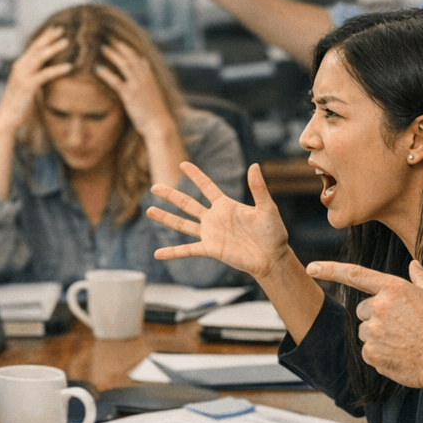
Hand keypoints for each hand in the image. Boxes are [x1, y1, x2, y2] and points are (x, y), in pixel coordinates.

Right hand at [0, 26, 72, 130]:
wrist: (6, 118)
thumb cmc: (18, 105)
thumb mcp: (26, 88)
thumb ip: (34, 78)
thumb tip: (46, 76)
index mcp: (19, 66)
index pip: (32, 47)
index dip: (43, 37)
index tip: (54, 29)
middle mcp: (19, 67)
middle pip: (36, 47)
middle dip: (49, 37)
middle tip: (61, 29)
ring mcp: (22, 76)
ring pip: (40, 56)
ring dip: (53, 48)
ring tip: (66, 42)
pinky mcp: (27, 86)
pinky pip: (45, 74)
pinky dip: (57, 69)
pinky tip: (68, 67)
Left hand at [95, 39, 175, 140]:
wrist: (159, 123)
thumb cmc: (154, 112)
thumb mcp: (151, 94)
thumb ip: (144, 85)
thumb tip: (136, 82)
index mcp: (149, 76)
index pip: (138, 57)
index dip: (127, 47)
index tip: (118, 40)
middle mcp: (144, 77)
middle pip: (130, 56)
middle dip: (119, 45)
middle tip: (108, 36)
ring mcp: (137, 85)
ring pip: (124, 64)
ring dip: (112, 54)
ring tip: (102, 47)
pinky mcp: (130, 94)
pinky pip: (116, 81)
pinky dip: (106, 73)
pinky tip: (98, 68)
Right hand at [147, 162, 289, 278]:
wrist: (273, 257)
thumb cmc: (273, 233)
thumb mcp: (267, 208)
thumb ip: (258, 188)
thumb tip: (254, 166)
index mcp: (226, 205)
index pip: (206, 187)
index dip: (195, 175)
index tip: (183, 164)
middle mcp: (214, 218)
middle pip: (187, 203)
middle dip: (170, 195)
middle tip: (154, 187)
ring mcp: (210, 234)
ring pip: (182, 224)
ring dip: (166, 218)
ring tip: (149, 211)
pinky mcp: (210, 249)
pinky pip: (188, 250)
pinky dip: (173, 252)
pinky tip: (157, 254)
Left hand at [306, 260, 422, 387]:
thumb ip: (421, 278)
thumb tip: (413, 264)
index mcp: (393, 289)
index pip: (355, 274)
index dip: (330, 269)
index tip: (311, 267)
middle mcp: (378, 307)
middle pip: (363, 309)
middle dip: (376, 315)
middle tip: (401, 325)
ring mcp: (372, 332)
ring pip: (365, 330)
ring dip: (378, 334)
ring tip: (403, 340)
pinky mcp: (370, 353)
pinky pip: (368, 350)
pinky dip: (379, 352)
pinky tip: (399, 353)